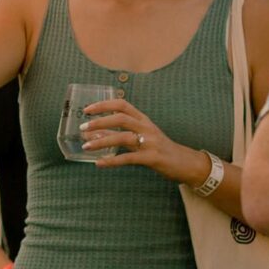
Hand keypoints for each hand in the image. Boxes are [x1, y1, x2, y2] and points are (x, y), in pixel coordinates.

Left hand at [80, 99, 210, 183]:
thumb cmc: (158, 149)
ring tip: (86, 147)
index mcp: (143, 119)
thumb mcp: (139, 137)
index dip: (103, 105)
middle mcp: (146, 127)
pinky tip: (99, 163)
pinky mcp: (152, 158)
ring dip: (102, 142)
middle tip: (82, 127)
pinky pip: (129, 158)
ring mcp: (150, 142)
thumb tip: (93, 134)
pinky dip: (112, 161)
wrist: (185, 163)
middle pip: (121, 118)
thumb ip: (117, 134)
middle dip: (99, 122)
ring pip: (123, 137)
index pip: (122, 104)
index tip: (87, 109)